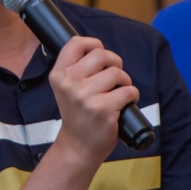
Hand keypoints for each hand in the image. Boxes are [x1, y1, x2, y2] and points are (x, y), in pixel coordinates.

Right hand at [48, 36, 139, 161]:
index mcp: (59, 75)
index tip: (101, 58)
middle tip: (114, 78)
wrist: (78, 146)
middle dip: (114, 63)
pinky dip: (132, 95)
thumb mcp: (66, 88)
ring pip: (117, 72)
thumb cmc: (78, 114)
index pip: (76, 43)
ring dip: (124, 81)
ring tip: (118, 93)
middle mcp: (69, 83)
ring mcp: (86, 97)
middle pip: (101, 54)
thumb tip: (101, 50)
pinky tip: (123, 104)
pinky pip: (128, 91)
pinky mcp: (103, 110)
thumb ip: (77, 68)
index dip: (93, 44)